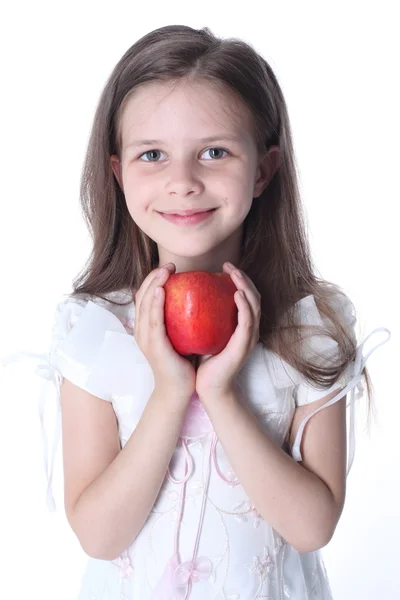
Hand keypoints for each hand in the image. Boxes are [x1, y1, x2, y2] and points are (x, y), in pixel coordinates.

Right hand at [134, 263, 195, 402]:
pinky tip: (161, 291)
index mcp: (146, 327)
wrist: (178, 390)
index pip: (145, 297)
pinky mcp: (154, 346)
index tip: (168, 268)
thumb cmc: (182, 364)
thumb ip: (182, 321)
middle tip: (168, 265)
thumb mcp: (179, 337)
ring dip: (153, 285)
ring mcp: (145, 338)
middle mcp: (141, 330)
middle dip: (153, 277)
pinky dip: (154, 304)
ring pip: (144, 305)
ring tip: (164, 272)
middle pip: (141, 296)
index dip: (153, 280)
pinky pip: (152, 321)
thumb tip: (197, 302)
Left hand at [195, 262, 260, 401]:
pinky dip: (244, 306)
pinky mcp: (243, 346)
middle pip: (253, 296)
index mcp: (241, 326)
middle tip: (230, 265)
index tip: (225, 266)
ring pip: (254, 305)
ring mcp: (249, 338)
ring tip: (235, 274)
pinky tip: (236, 294)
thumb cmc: (203, 362)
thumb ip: (203, 316)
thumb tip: (187, 296)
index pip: (245, 297)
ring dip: (246, 287)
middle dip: (243, 278)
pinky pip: (247, 321)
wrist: (208, 387)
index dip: (239, 280)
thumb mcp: (204, 333)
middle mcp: (249, 329)